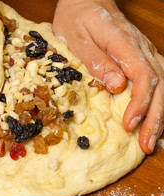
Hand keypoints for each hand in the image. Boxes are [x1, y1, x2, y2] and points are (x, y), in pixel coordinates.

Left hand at [53, 0, 163, 153]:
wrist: (86, 0)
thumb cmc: (77, 18)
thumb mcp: (77, 37)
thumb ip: (96, 61)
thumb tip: (117, 86)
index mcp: (124, 44)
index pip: (142, 76)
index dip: (139, 103)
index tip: (129, 124)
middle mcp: (140, 48)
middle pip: (159, 85)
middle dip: (154, 117)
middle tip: (145, 145)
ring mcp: (144, 51)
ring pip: (163, 84)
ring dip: (159, 113)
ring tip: (151, 140)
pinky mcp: (141, 56)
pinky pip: (157, 80)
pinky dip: (158, 101)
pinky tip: (154, 118)